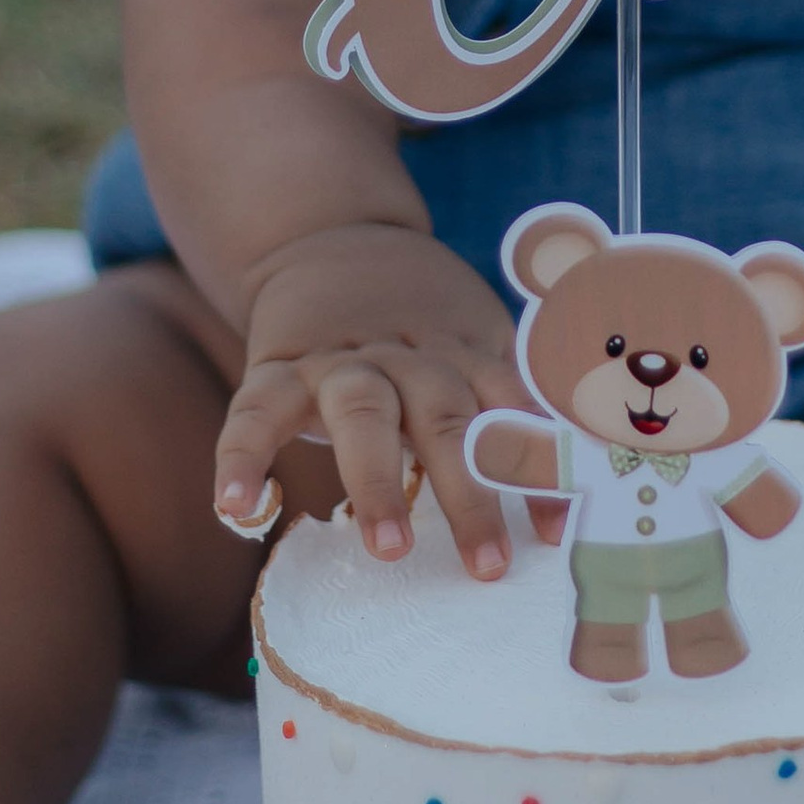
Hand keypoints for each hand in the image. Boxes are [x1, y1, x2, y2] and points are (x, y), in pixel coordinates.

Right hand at [213, 224, 524, 577]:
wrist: (331, 239)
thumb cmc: (420, 325)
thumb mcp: (474, 344)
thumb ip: (507, 411)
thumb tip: (566, 511)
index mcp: (463, 353)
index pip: (509, 411)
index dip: (534, 469)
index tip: (553, 537)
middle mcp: (406, 356)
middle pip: (444, 418)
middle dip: (467, 491)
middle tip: (486, 564)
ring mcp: (339, 360)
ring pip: (364, 411)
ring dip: (378, 481)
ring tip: (387, 549)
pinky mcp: (277, 367)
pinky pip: (256, 410)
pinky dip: (242, 458)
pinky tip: (237, 509)